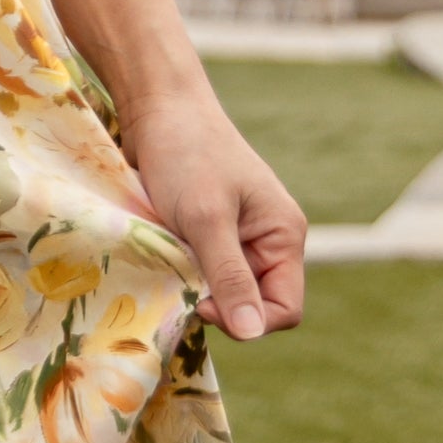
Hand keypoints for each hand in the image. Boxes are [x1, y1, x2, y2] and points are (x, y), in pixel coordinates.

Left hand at [115, 83, 306, 342]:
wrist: (158, 109)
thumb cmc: (187, 154)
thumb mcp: (207, 219)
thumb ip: (230, 276)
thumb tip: (252, 333)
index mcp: (283, 236)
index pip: (285, 310)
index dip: (248, 319)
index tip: (201, 302)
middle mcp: (266, 243)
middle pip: (251, 306)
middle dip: (216, 302)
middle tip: (179, 275)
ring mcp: (236, 240)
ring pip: (221, 292)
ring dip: (193, 285)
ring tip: (168, 257)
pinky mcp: (206, 237)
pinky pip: (200, 273)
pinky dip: (180, 270)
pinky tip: (160, 252)